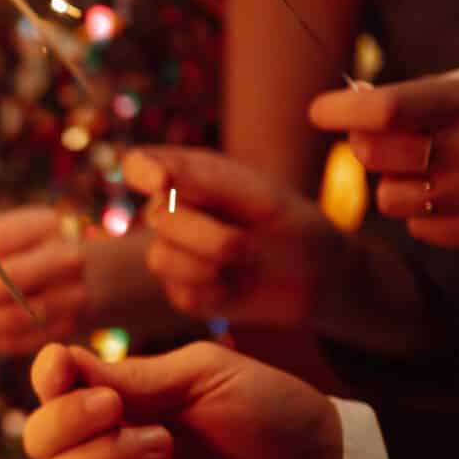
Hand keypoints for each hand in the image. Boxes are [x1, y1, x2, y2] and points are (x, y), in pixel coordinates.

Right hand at [28, 341, 341, 458]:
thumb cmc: (271, 413)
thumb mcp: (202, 375)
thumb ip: (132, 376)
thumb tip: (58, 360)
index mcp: (123, 401)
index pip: (55, 392)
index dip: (52, 383)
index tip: (66, 372)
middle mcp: (112, 447)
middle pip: (41, 440)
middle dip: (75, 423)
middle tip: (121, 414)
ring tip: (171, 454)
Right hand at [124, 147, 346, 326]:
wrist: (317, 274)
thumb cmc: (289, 221)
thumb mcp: (259, 195)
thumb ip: (207, 181)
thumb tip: (157, 177)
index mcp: (185, 176)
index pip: (140, 166)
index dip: (143, 171)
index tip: (160, 182)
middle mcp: (170, 212)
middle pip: (159, 220)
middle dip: (208, 236)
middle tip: (249, 246)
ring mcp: (172, 253)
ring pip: (161, 259)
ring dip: (212, 263)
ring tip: (249, 260)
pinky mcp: (182, 292)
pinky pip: (182, 293)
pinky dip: (217, 291)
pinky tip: (239, 284)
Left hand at [310, 76, 458, 246]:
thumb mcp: (450, 89)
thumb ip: (398, 100)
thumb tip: (334, 110)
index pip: (387, 110)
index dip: (343, 111)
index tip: (319, 112)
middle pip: (374, 155)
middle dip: (365, 147)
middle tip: (383, 141)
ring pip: (388, 199)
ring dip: (393, 185)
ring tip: (424, 171)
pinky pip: (417, 227)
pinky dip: (421, 214)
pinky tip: (447, 196)